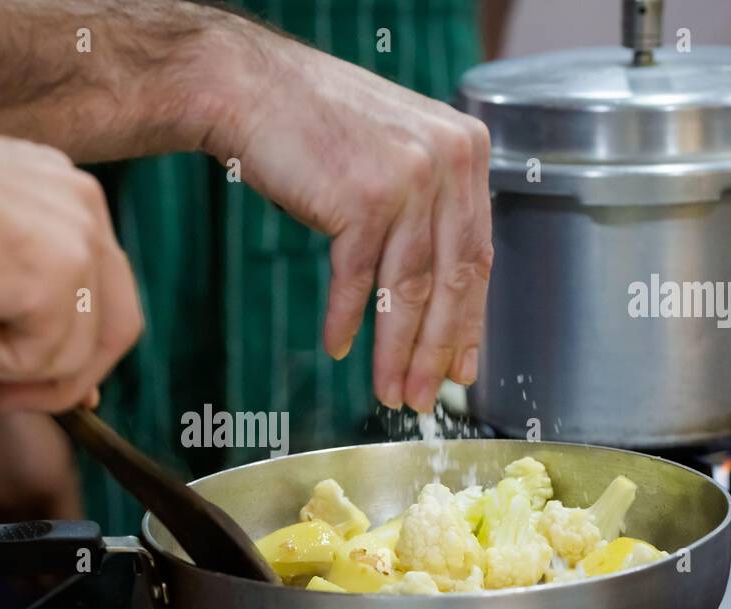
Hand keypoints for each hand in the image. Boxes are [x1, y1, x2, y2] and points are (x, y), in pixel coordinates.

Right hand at [0, 125, 143, 412]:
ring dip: (5, 364)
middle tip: (6, 399)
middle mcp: (86, 207)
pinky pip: (39, 362)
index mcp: (68, 193)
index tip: (49, 386)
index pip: (110, 290)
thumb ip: (31, 308)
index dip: (85, 350)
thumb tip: (78, 390)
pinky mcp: (59, 279)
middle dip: (68, 380)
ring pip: (73, 356)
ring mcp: (79, 241)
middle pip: (121, 327)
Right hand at [202, 30, 492, 411]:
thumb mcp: (395, 151)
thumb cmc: (316, 124)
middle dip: (435, 351)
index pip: (478, 254)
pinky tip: (338, 346)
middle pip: (450, 280)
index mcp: (467, 151)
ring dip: (395, 351)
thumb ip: (427, 204)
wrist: (252, 90)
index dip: (469, 322)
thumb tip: (438, 287)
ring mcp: (409, 179)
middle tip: (422, 396)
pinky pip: (358, 280)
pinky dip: (346, 320)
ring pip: (408, 289)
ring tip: (387, 392)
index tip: (462, 368)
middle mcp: (449, 162)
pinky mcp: (364, 199)